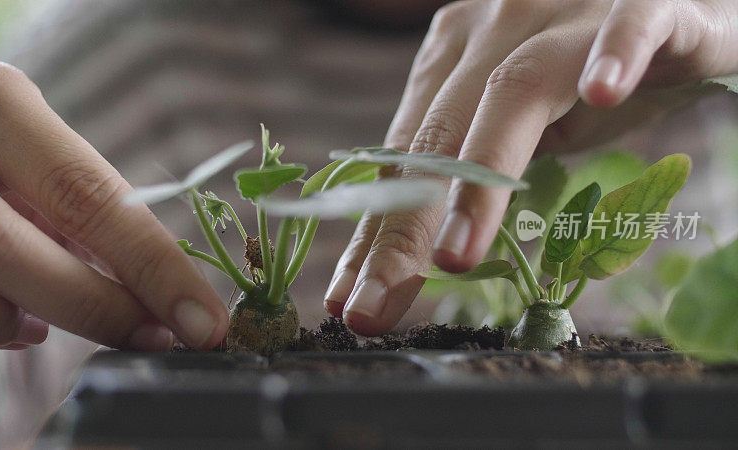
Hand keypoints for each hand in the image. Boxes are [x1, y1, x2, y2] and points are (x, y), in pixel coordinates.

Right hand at [0, 61, 227, 350]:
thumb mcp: (35, 156)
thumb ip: (87, 210)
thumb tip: (167, 294)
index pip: (90, 193)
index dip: (154, 267)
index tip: (205, 320)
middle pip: (22, 244)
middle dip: (106, 307)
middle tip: (160, 339)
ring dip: (50, 318)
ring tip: (96, 325)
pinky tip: (23, 323)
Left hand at [326, 0, 737, 334]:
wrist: (674, 7)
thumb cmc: (590, 70)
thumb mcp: (519, 124)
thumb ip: (472, 161)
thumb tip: (418, 238)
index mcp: (457, 54)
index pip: (405, 154)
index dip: (375, 229)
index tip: (349, 299)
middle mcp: (497, 26)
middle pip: (438, 137)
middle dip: (400, 232)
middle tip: (372, 308)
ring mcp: (567, 13)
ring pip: (513, 90)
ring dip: (479, 179)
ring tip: (453, 257)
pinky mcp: (653, 2)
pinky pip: (632, 22)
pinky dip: (616, 54)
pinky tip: (603, 94)